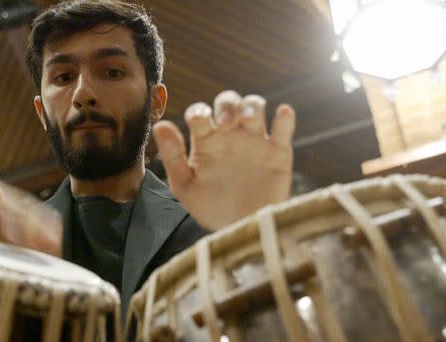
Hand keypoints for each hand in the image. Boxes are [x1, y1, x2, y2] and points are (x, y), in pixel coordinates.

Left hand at [153, 90, 294, 229]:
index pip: (200, 113)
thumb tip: (160, 125)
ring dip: (252, 106)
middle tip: (225, 123)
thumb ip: (173, 155)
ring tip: (248, 119)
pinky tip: (283, 113)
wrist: (241, 230)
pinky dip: (285, 118)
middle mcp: (230, 135)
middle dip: (227, 106)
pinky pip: (284, 129)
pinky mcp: (278, 153)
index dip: (199, 111)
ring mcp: (255, 141)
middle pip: (228, 103)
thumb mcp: (186, 186)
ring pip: (255, 107)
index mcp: (206, 140)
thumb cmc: (210, 208)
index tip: (198, 120)